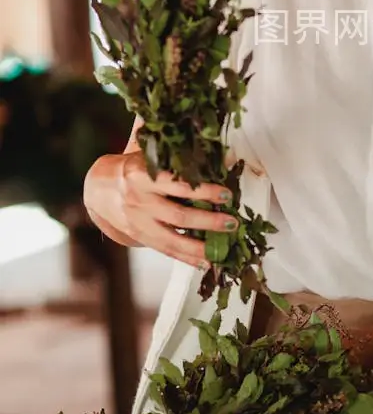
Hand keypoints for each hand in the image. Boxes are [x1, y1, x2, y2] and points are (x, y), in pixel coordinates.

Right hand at [84, 151, 235, 268]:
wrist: (100, 188)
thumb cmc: (135, 167)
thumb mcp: (151, 152)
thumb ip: (180, 151)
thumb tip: (224, 155)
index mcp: (143, 174)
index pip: (178, 184)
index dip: (204, 190)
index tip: (226, 194)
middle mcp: (139, 199)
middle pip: (178, 215)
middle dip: (208, 222)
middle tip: (232, 223)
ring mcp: (138, 221)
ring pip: (172, 239)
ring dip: (200, 247)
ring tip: (223, 250)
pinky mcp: (139, 237)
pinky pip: (166, 250)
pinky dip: (186, 258)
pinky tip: (205, 262)